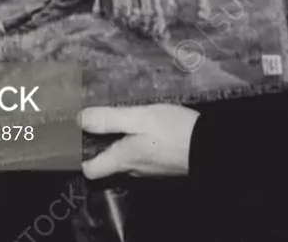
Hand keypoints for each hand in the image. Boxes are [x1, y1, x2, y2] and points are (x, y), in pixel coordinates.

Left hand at [80, 104, 199, 178]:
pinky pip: (142, 154)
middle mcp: (133, 168)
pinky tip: (146, 125)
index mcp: (122, 159)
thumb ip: (110, 119)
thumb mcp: (140, 117)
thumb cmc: (173, 130)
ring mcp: (149, 168)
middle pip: (107, 161)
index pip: (89, 170)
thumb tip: (79, 119)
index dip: (80, 156)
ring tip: (123, 117)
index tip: (77, 136)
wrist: (211, 145)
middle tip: (99, 118)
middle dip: (101, 143)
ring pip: (126, 157)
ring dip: (121, 140)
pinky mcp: (163, 163)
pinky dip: (138, 141)